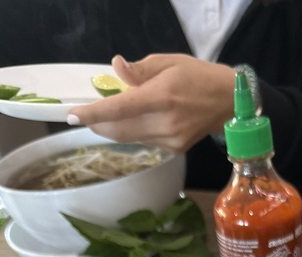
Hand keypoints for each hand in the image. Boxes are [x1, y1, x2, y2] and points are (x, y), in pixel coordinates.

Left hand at [67, 54, 235, 151]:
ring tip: (111, 114)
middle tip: (86, 115)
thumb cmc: (198, 76)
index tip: (71, 116)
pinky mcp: (174, 150)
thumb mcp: (168, 62)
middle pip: (118, 130)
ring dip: (115, 128)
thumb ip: (139, 69)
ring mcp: (170, 140)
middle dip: (98, 124)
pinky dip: (134, 131)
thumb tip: (115, 68)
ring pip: (129, 138)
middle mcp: (164, 122)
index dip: (92, 114)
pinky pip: (144, 141)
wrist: (230, 102)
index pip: (118, 109)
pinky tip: (140, 120)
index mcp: (161, 96)